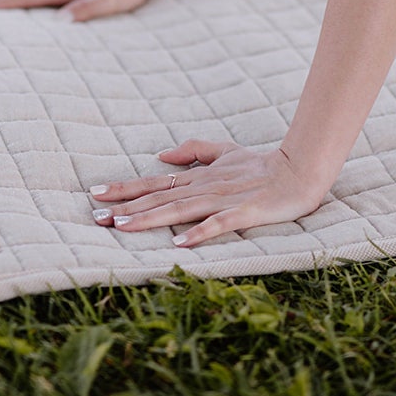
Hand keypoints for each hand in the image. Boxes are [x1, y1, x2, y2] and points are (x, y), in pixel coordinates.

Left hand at [88, 139, 327, 246]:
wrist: (299, 170)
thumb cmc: (261, 164)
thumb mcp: (224, 151)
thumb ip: (194, 151)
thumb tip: (161, 155)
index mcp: (198, 176)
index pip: (154, 183)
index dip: (125, 189)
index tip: (96, 194)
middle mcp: (205, 187)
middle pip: (159, 198)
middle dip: (127, 208)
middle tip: (96, 218)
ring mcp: (224, 199)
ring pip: (180, 209)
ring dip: (151, 219)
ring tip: (124, 227)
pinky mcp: (245, 212)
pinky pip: (218, 224)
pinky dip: (199, 232)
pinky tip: (179, 243)